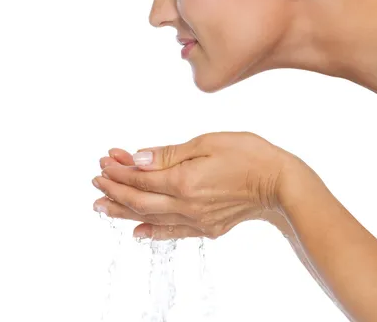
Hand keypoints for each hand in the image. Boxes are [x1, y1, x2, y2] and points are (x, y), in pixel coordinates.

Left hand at [92, 131, 295, 240]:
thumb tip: (137, 159)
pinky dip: (151, 231)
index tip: (104, 159)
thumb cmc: (248, 154)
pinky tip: (137, 231)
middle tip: (95, 180)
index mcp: (185, 181)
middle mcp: (187, 205)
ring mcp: (197, 220)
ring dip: (123, 210)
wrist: (280, 183)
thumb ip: (170, 154)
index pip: (141, 178)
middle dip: (114, 189)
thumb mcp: (208, 142)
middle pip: (139, 200)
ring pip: (150, 217)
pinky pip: (172, 232)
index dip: (119, 170)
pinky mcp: (207, 228)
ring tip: (100, 205)